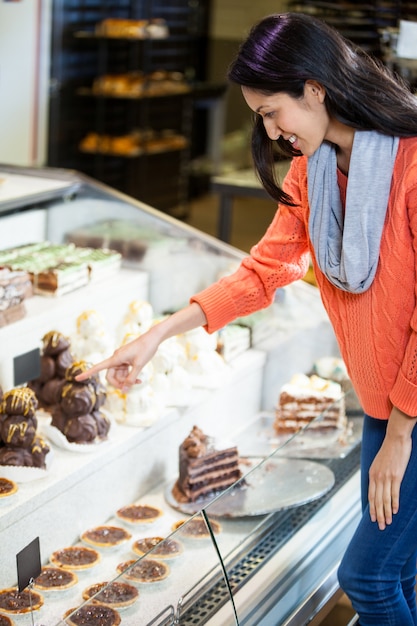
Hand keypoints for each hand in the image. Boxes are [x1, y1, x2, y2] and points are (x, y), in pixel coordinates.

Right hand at [75, 329, 159, 389]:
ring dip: (126, 381)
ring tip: (139, 382)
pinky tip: (139, 379)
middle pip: (110, 376)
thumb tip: (124, 390)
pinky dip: (130, 377)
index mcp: (116, 358)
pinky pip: (124, 372)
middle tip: (130, 387)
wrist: (153, 338)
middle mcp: (116, 358)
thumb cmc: (146, 349)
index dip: (88, 374)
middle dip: (118, 383)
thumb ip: (131, 378)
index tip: (77, 379)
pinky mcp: (127, 360)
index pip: (98, 367)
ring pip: (118, 375)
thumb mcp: (139, 365)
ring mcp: (121, 359)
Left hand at [368, 407, 416, 529]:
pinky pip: (394, 492)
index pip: (371, 496)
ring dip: (386, 512)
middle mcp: (377, 477)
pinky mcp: (396, 475)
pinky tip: (395, 511)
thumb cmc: (388, 450)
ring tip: (387, 523)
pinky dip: (394, 503)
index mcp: (372, 474)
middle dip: (378, 514)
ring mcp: (386, 477)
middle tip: (380, 526)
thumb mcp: (378, 463)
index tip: (373, 518)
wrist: (395, 438)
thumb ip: (377, 474)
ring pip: (385, 499)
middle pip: (377, 500)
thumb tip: (378, 485)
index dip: (372, 508)